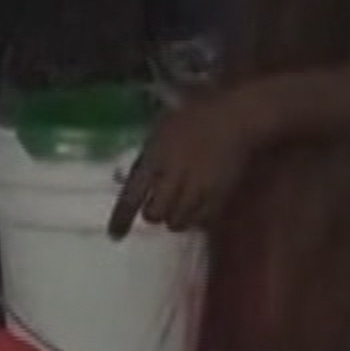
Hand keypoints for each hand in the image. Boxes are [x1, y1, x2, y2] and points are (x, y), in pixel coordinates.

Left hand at [109, 87, 273, 237]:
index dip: (121, 218)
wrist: (235, 118)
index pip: (131, 196)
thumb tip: (131, 178)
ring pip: (177, 222)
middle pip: (155, 215)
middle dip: (154, 212)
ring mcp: (197, 190)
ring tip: (179, 207)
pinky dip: (196, 218)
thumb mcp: (161, 129)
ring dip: (174, 217)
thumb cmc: (195, 115)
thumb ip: (148, 156)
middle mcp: (173, 178)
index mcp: (154, 158)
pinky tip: (198, 208)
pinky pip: (201, 220)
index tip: (115, 235)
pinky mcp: (218, 197)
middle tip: (158, 205)